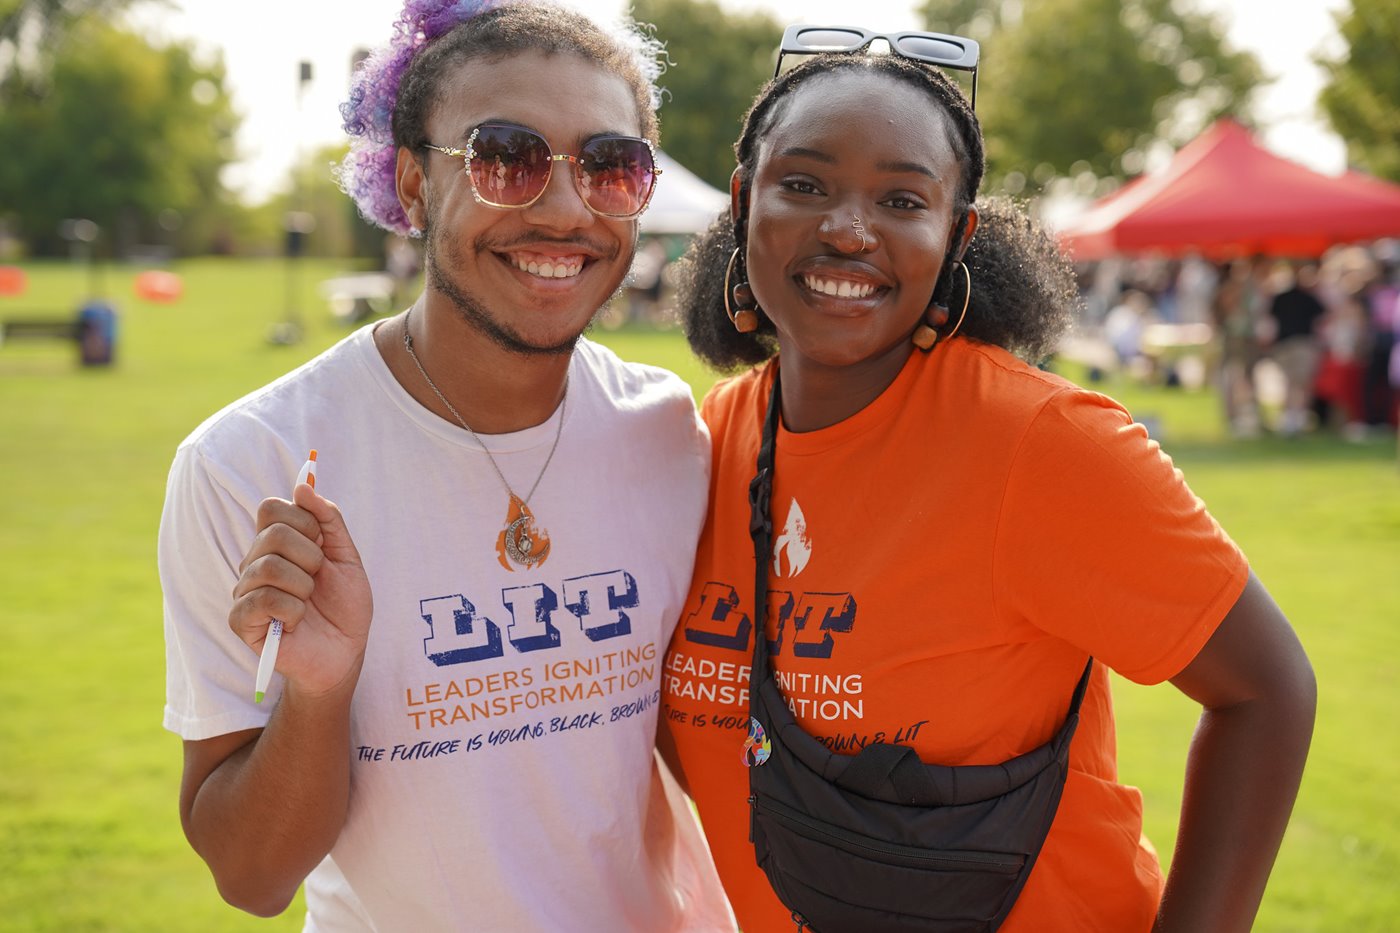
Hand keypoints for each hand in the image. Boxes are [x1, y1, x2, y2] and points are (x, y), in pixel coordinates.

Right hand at [230, 483, 371, 699]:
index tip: (322, 545)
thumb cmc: (344, 607)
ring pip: (269, 567)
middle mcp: (255, 562)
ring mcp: (245, 590)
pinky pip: (263, 599)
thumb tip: (304, 485)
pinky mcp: (241, 620)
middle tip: (318, 579)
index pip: (272, 508)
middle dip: (311, 557)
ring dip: (304, 586)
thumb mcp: (347, 557)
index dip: (305, 521)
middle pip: (273, 535)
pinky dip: (292, 610)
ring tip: (308, 602)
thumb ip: (329, 520)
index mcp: (277, 544)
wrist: (345, 652)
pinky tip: (296, 621)